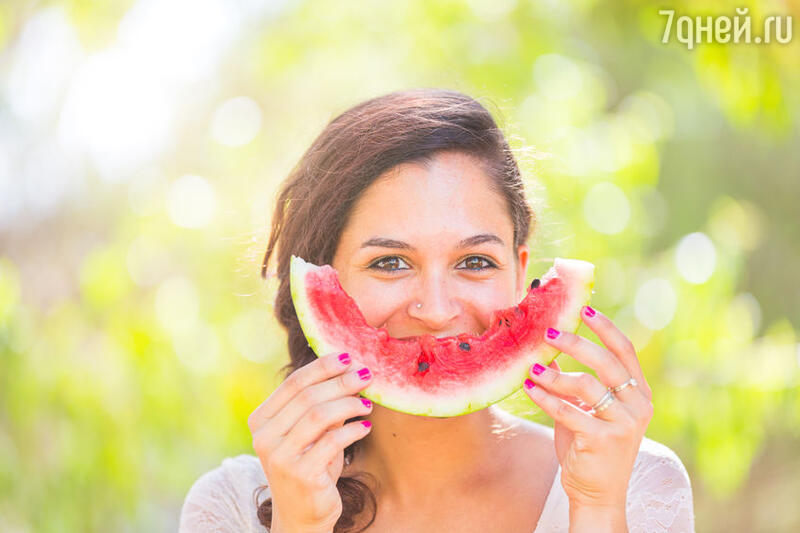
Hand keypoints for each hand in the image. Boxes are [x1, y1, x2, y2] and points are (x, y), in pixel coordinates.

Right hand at [248, 352, 373, 532]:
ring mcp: (279, 457)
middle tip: (366, 376)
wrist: (302, 516)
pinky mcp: (300, 474)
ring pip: (320, 415)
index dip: (323, 367)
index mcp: (260, 421)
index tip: (349, 357)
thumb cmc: (310, 467)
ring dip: (349, 404)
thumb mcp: (313, 433)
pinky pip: (333, 441)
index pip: (294, 383)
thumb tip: (351, 370)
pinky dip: (353, 430)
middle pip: (308, 396)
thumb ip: (324, 405)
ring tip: (368, 404)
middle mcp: (264, 437)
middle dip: (341, 382)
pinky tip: (365, 427)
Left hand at [522, 306, 653, 508]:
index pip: (625, 351)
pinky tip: (529, 388)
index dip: (605, 327)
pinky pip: (568, 410)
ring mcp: (624, 424)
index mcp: (638, 393)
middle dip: (576, 343)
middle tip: (548, 333)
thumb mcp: (586, 408)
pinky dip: (545, 397)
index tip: (583, 308)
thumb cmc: (587, 445)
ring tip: (531, 368)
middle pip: (607, 362)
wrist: (597, 493)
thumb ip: (576, 381)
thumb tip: (550, 349)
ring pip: (586, 385)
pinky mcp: (604, 441)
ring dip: (554, 374)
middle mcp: (638, 406)